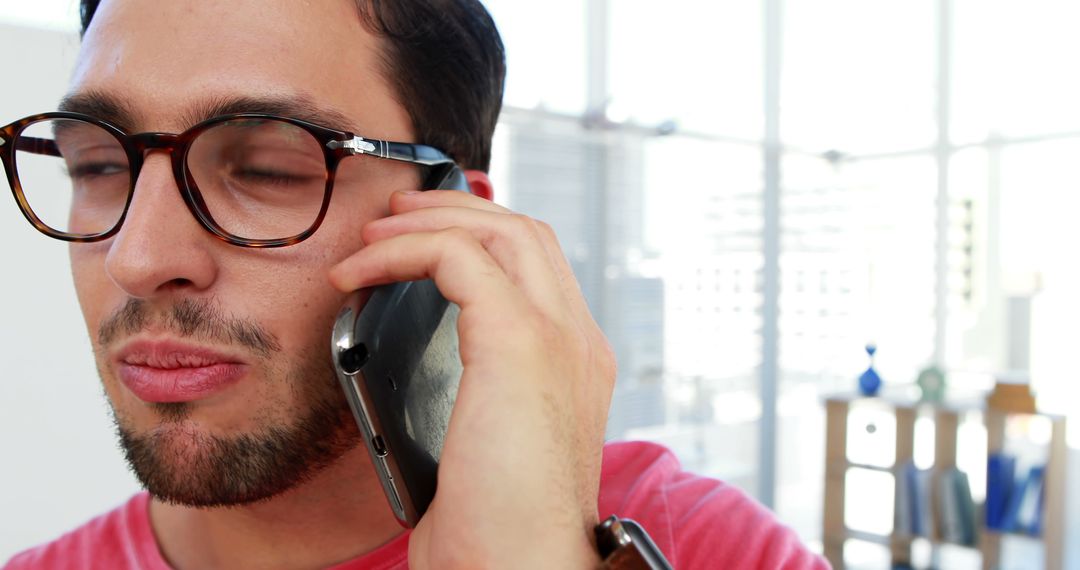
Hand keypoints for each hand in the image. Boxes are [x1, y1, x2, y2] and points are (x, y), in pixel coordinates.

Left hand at [329, 190, 616, 568]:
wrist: (519, 568)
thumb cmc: (497, 526)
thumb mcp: (488, 445)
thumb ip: (475, 393)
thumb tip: (422, 368)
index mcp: (575, 363)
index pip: (539, 267)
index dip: (479, 238)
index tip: (419, 242)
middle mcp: (577, 340)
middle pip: (526, 231)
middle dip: (454, 211)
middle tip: (393, 219)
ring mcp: (557, 335)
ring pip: (500, 228)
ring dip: (427, 219)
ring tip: (372, 234)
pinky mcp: (519, 341)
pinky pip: (456, 256)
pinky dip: (400, 252)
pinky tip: (359, 274)